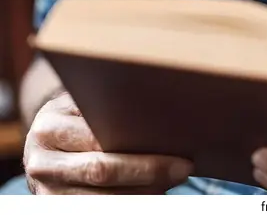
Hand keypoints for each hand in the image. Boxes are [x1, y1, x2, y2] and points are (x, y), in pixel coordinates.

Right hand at [24, 91, 193, 194]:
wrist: (42, 140)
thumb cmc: (75, 116)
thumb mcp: (81, 103)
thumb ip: (106, 106)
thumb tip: (160, 108)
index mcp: (49, 128)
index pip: (99, 140)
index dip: (139, 146)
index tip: (178, 150)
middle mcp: (42, 163)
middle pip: (102, 171)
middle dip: (149, 172)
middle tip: (183, 169)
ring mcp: (46, 192)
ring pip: (102, 200)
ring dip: (142, 194)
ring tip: (171, 184)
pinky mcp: (54, 208)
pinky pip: (96, 210)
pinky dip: (129, 203)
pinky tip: (152, 195)